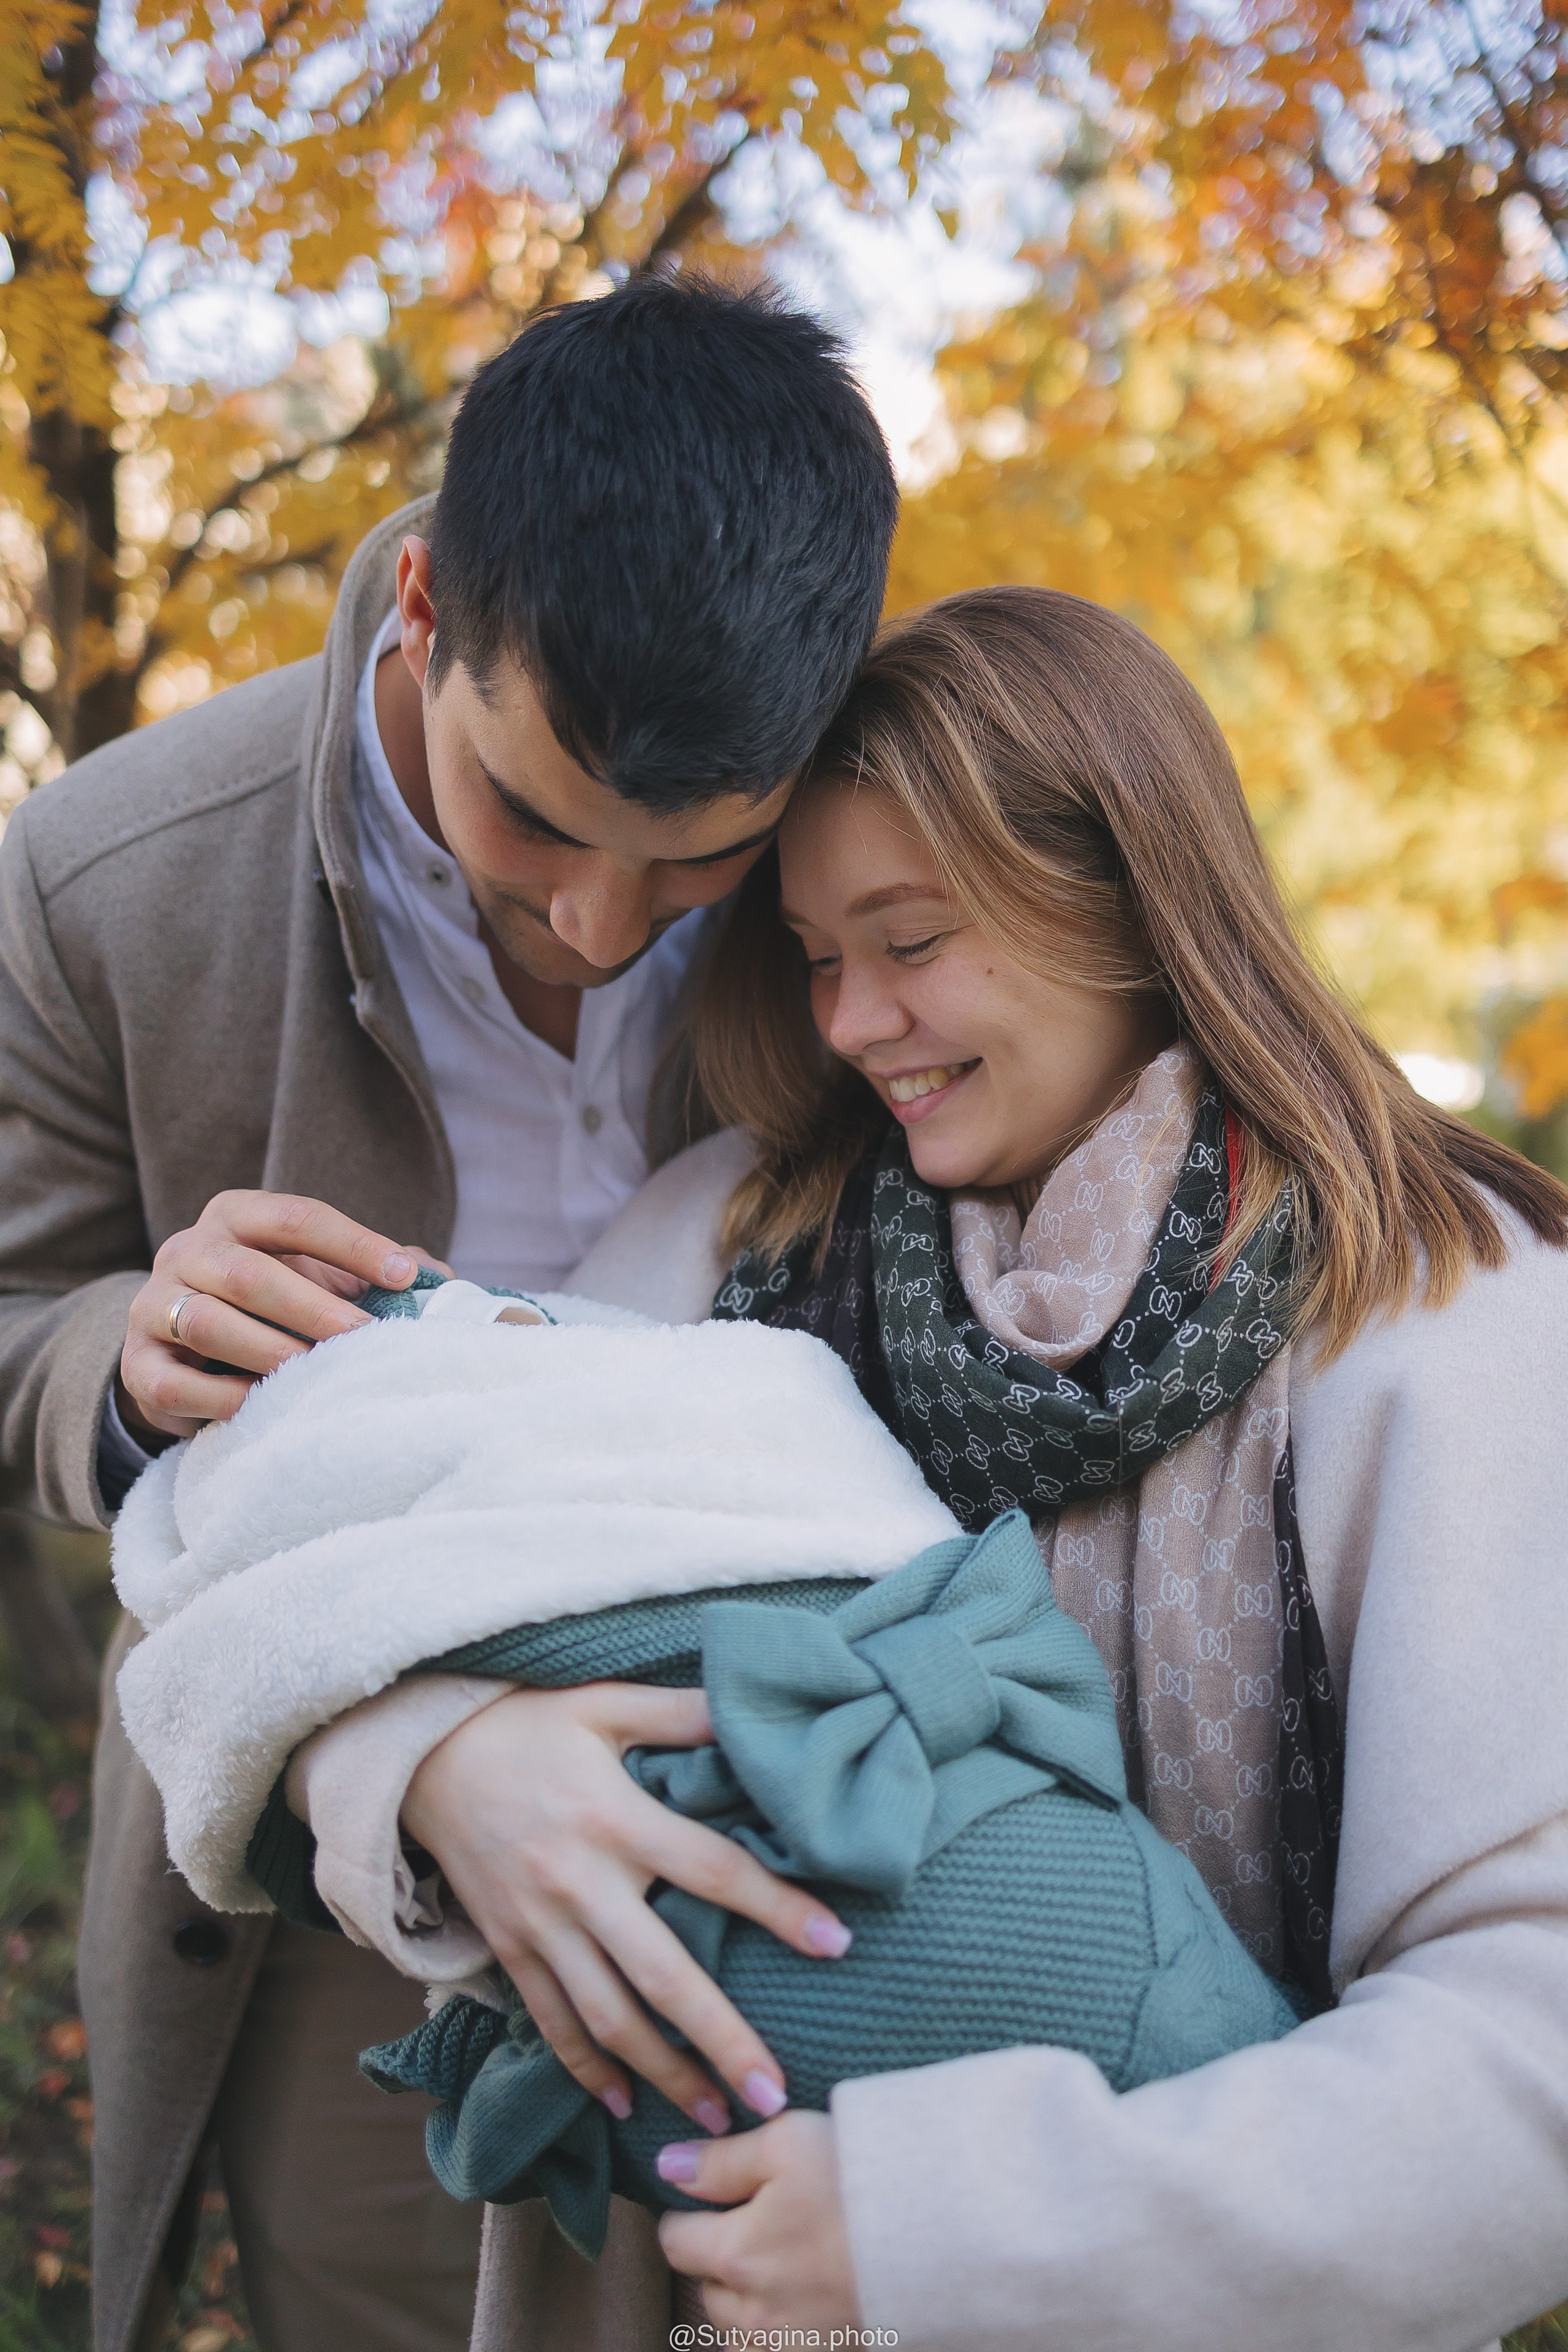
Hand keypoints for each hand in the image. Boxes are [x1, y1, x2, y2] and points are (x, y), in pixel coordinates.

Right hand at [118, 1190, 437, 1440]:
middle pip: (249, 1273)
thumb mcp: (316, 1274)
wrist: (186, 1348)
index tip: (404, 1276)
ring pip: (205, 1322)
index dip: (354, 1245)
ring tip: (315, 1377)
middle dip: (314, 1310)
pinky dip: (221, 1398)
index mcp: (236, 1215)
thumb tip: (440, 1281)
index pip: (297, 1217)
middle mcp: (187, 1249)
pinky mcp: (138, 1364)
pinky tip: (262, 1407)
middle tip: (365, 1340)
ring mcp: (152, 1305)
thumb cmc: (273, 1303)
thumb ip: (373, 1271)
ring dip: (269, 1353)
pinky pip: (174, 1383)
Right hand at [402, 1683, 851, 2135]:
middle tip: (775, 2094)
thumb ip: (679, 1713)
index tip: (836, 1944)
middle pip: (663, 1974)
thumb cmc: (527, 1723)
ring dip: (664, 2074)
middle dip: (721, 2040)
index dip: (778, 1907)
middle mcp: (579, 1882)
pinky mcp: (507, 1948)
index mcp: (616, 1818)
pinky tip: (623, 2103)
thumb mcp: (604, 1703)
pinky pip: (551, 2021)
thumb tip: (750, 1711)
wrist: (421, 1753)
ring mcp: (539, 1925)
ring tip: (717, 2120)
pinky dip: (586, 2068)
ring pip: (608, 2018)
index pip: (713, 1870)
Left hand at [657, 2112, 860, 2332]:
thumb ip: (720, 2161)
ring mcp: (798, 2346)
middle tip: (751, 2227)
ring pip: (742, 2335)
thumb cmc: (862, 2178)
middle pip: (708, 2293)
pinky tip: (808, 2300)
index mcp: (738, 2256)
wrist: (950, 2232)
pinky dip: (783, 2333)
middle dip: (718, 2262)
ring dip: (748, 2305)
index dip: (684, 2214)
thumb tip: (666, 2168)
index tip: (703, 2197)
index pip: (676, 2241)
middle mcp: (758, 2315)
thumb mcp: (786, 2142)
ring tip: (781, 2265)